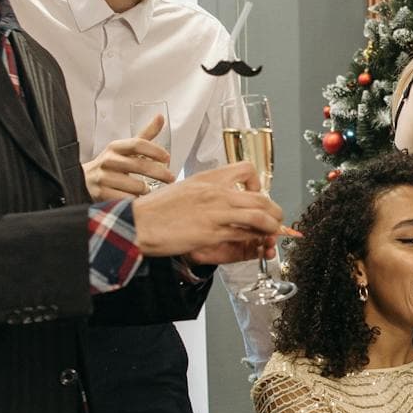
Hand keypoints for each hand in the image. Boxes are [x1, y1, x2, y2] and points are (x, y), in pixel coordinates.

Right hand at [83, 114, 174, 198]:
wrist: (85, 179)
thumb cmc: (112, 164)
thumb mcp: (126, 148)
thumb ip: (145, 135)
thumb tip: (160, 117)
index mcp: (115, 147)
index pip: (137, 144)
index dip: (154, 150)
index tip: (168, 157)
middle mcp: (108, 160)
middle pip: (139, 165)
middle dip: (159, 173)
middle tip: (171, 178)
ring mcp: (103, 177)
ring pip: (135, 185)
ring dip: (146, 189)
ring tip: (148, 190)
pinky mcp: (101, 194)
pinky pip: (126, 199)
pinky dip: (135, 200)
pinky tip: (137, 199)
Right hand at [131, 161, 283, 265]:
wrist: (138, 223)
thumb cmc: (156, 209)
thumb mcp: (184, 189)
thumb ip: (205, 192)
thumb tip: (220, 198)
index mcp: (208, 178)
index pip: (246, 169)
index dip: (258, 183)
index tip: (256, 195)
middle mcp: (216, 192)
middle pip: (261, 197)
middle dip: (274, 210)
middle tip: (274, 218)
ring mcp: (216, 212)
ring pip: (259, 215)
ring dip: (271, 226)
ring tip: (272, 232)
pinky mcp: (212, 233)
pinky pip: (244, 234)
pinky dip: (256, 239)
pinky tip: (256, 242)